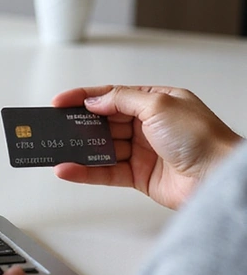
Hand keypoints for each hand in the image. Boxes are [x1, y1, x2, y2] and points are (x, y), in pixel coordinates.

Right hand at [52, 85, 242, 208]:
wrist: (218, 178)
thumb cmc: (203, 138)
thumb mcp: (158, 105)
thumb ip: (121, 100)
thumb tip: (95, 101)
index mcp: (155, 102)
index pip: (111, 96)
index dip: (84, 98)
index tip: (60, 102)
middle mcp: (148, 126)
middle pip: (103, 122)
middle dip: (78, 124)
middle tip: (55, 125)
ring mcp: (142, 151)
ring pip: (101, 148)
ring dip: (78, 149)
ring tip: (57, 148)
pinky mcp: (139, 176)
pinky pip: (105, 172)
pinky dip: (85, 171)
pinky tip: (69, 168)